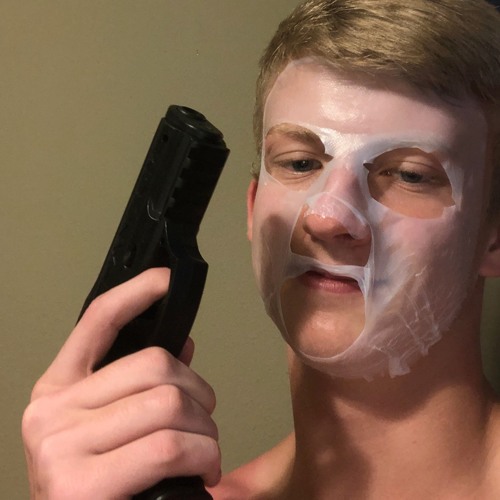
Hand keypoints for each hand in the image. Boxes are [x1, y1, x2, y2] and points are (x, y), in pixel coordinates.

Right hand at [22, 268, 219, 498]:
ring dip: (205, 431)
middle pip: (154, 365)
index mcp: (56, 388)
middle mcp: (50, 410)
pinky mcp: (81, 486)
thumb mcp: (110, 430)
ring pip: (169, 403)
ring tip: (205, 453)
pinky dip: (202, 457)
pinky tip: (204, 473)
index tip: (165, 280)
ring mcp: (60, 446)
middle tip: (205, 423)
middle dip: (198, 394)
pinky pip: (169, 446)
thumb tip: (182, 346)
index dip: (136, 293)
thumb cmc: (100, 488)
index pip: (98, 321)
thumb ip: (140, 387)